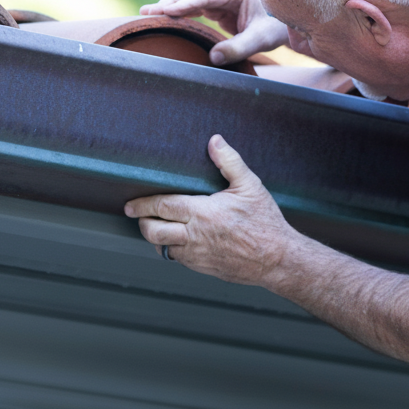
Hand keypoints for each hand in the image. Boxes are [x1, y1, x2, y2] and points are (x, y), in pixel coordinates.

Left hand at [123, 135, 298, 285]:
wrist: (277, 258)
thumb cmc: (265, 222)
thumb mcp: (250, 186)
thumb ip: (229, 161)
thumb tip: (215, 141)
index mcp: (202, 213)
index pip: (162, 207)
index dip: (142, 204)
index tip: (131, 204)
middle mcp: (195, 236)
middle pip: (153, 231)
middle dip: (142, 222)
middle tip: (140, 215)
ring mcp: (197, 255)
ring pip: (162, 248)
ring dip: (156, 237)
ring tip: (158, 226)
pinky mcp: (203, 267)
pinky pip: (178, 259)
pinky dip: (172, 249)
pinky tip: (178, 240)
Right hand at [140, 0, 288, 64]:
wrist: (285, 23)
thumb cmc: (276, 28)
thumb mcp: (261, 40)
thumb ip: (238, 48)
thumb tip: (213, 58)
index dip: (185, 3)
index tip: (166, 11)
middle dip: (170, 0)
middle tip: (147, 13)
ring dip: (171, 3)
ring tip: (148, 15)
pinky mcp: (217, 3)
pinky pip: (193, 4)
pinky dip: (179, 10)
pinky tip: (165, 18)